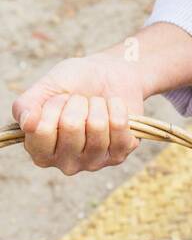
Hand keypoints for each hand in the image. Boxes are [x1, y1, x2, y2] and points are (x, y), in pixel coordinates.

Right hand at [11, 52, 143, 174]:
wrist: (109, 76)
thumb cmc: (72, 84)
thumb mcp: (44, 88)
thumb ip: (25, 105)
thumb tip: (27, 124)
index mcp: (40, 152)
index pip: (41, 130)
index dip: (51, 106)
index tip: (58, 99)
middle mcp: (65, 163)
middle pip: (71, 126)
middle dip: (76, 102)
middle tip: (80, 101)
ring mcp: (93, 162)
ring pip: (97, 125)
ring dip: (97, 104)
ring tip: (96, 104)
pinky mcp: (119, 155)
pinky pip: (119, 125)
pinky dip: (116, 106)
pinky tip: (112, 108)